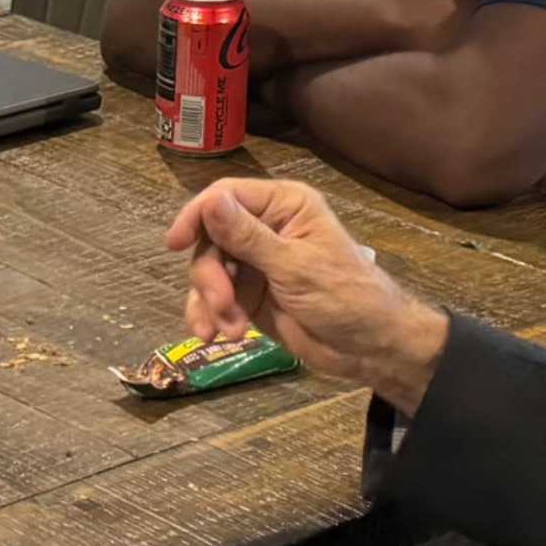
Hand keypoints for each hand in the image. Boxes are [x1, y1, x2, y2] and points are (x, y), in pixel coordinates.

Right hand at [163, 176, 449, 407]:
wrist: (371, 349)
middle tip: (222, 306)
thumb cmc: (346, 298)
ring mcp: (255, 264)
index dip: (196, 216)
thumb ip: (248, 237)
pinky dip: (210, 317)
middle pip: (210, 239)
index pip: (226, 197)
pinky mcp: (249, 297)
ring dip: (210, 302)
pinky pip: (214, 300)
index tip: (174, 244)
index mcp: (284, 206)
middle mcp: (265, 229)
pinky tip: (217, 336)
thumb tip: (210, 201)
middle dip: (210, 277)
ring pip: (208, 272)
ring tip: (228, 331)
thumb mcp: (295, 267)